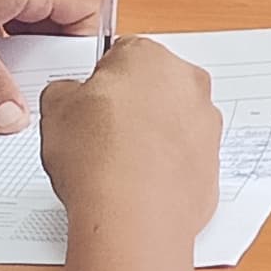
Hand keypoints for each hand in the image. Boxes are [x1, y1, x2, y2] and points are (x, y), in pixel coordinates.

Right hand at [35, 34, 219, 245]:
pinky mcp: (214, 163)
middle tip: (101, 134)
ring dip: (151, 135)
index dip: (100, 82)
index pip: (122, 55)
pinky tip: (140, 183)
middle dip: (131, 105)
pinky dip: (167, 166)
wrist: (133, 215)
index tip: (89, 103)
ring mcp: (206, 125)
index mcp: (149, 56)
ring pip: (173, 122)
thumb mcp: (55, 109)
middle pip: (154, 86)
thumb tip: (69, 96)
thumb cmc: (99, 158)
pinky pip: (185, 157)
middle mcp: (187, 84)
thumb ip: (64, 91)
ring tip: (119, 163)